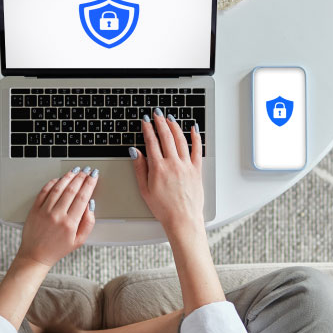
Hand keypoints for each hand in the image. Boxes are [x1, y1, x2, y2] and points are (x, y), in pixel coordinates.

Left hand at [17, 167, 97, 267]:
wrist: (35, 255)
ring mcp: (44, 211)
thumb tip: (90, 204)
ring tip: (75, 171)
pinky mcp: (34, 209)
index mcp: (70, 223)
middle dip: (81, 177)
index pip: (83, 197)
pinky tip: (59, 179)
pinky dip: (52, 183)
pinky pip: (44, 191)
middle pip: (72, 190)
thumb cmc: (58, 249)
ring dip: (68, 177)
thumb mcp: (79, 240)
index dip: (90, 184)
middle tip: (86, 170)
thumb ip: (88, 222)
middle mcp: (57, 215)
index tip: (94, 176)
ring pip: (58, 188)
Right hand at [131, 109, 203, 230]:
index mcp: (158, 168)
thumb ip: (140, 168)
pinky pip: (197, 149)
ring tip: (169, 118)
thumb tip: (135, 152)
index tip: (145, 121)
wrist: (183, 219)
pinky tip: (193, 129)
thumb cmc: (164, 208)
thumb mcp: (145, 189)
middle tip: (156, 114)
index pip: (151, 142)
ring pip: (180, 140)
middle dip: (160, 122)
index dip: (147, 129)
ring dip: (174, 126)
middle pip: (166, 137)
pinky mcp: (197, 169)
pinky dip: (196, 137)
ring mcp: (186, 165)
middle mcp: (173, 163)